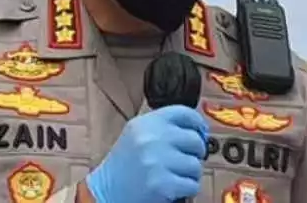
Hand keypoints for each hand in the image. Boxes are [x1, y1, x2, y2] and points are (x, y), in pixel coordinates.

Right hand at [86, 105, 207, 202]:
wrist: (106, 192)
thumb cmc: (124, 166)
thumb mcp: (137, 136)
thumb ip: (162, 128)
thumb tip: (197, 130)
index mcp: (145, 123)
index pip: (183, 113)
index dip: (197, 123)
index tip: (200, 131)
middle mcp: (151, 138)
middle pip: (194, 140)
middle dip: (195, 152)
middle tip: (186, 160)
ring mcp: (156, 161)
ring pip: (195, 164)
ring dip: (191, 174)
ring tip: (176, 175)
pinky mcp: (162, 184)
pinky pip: (192, 184)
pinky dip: (187, 189)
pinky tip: (174, 188)